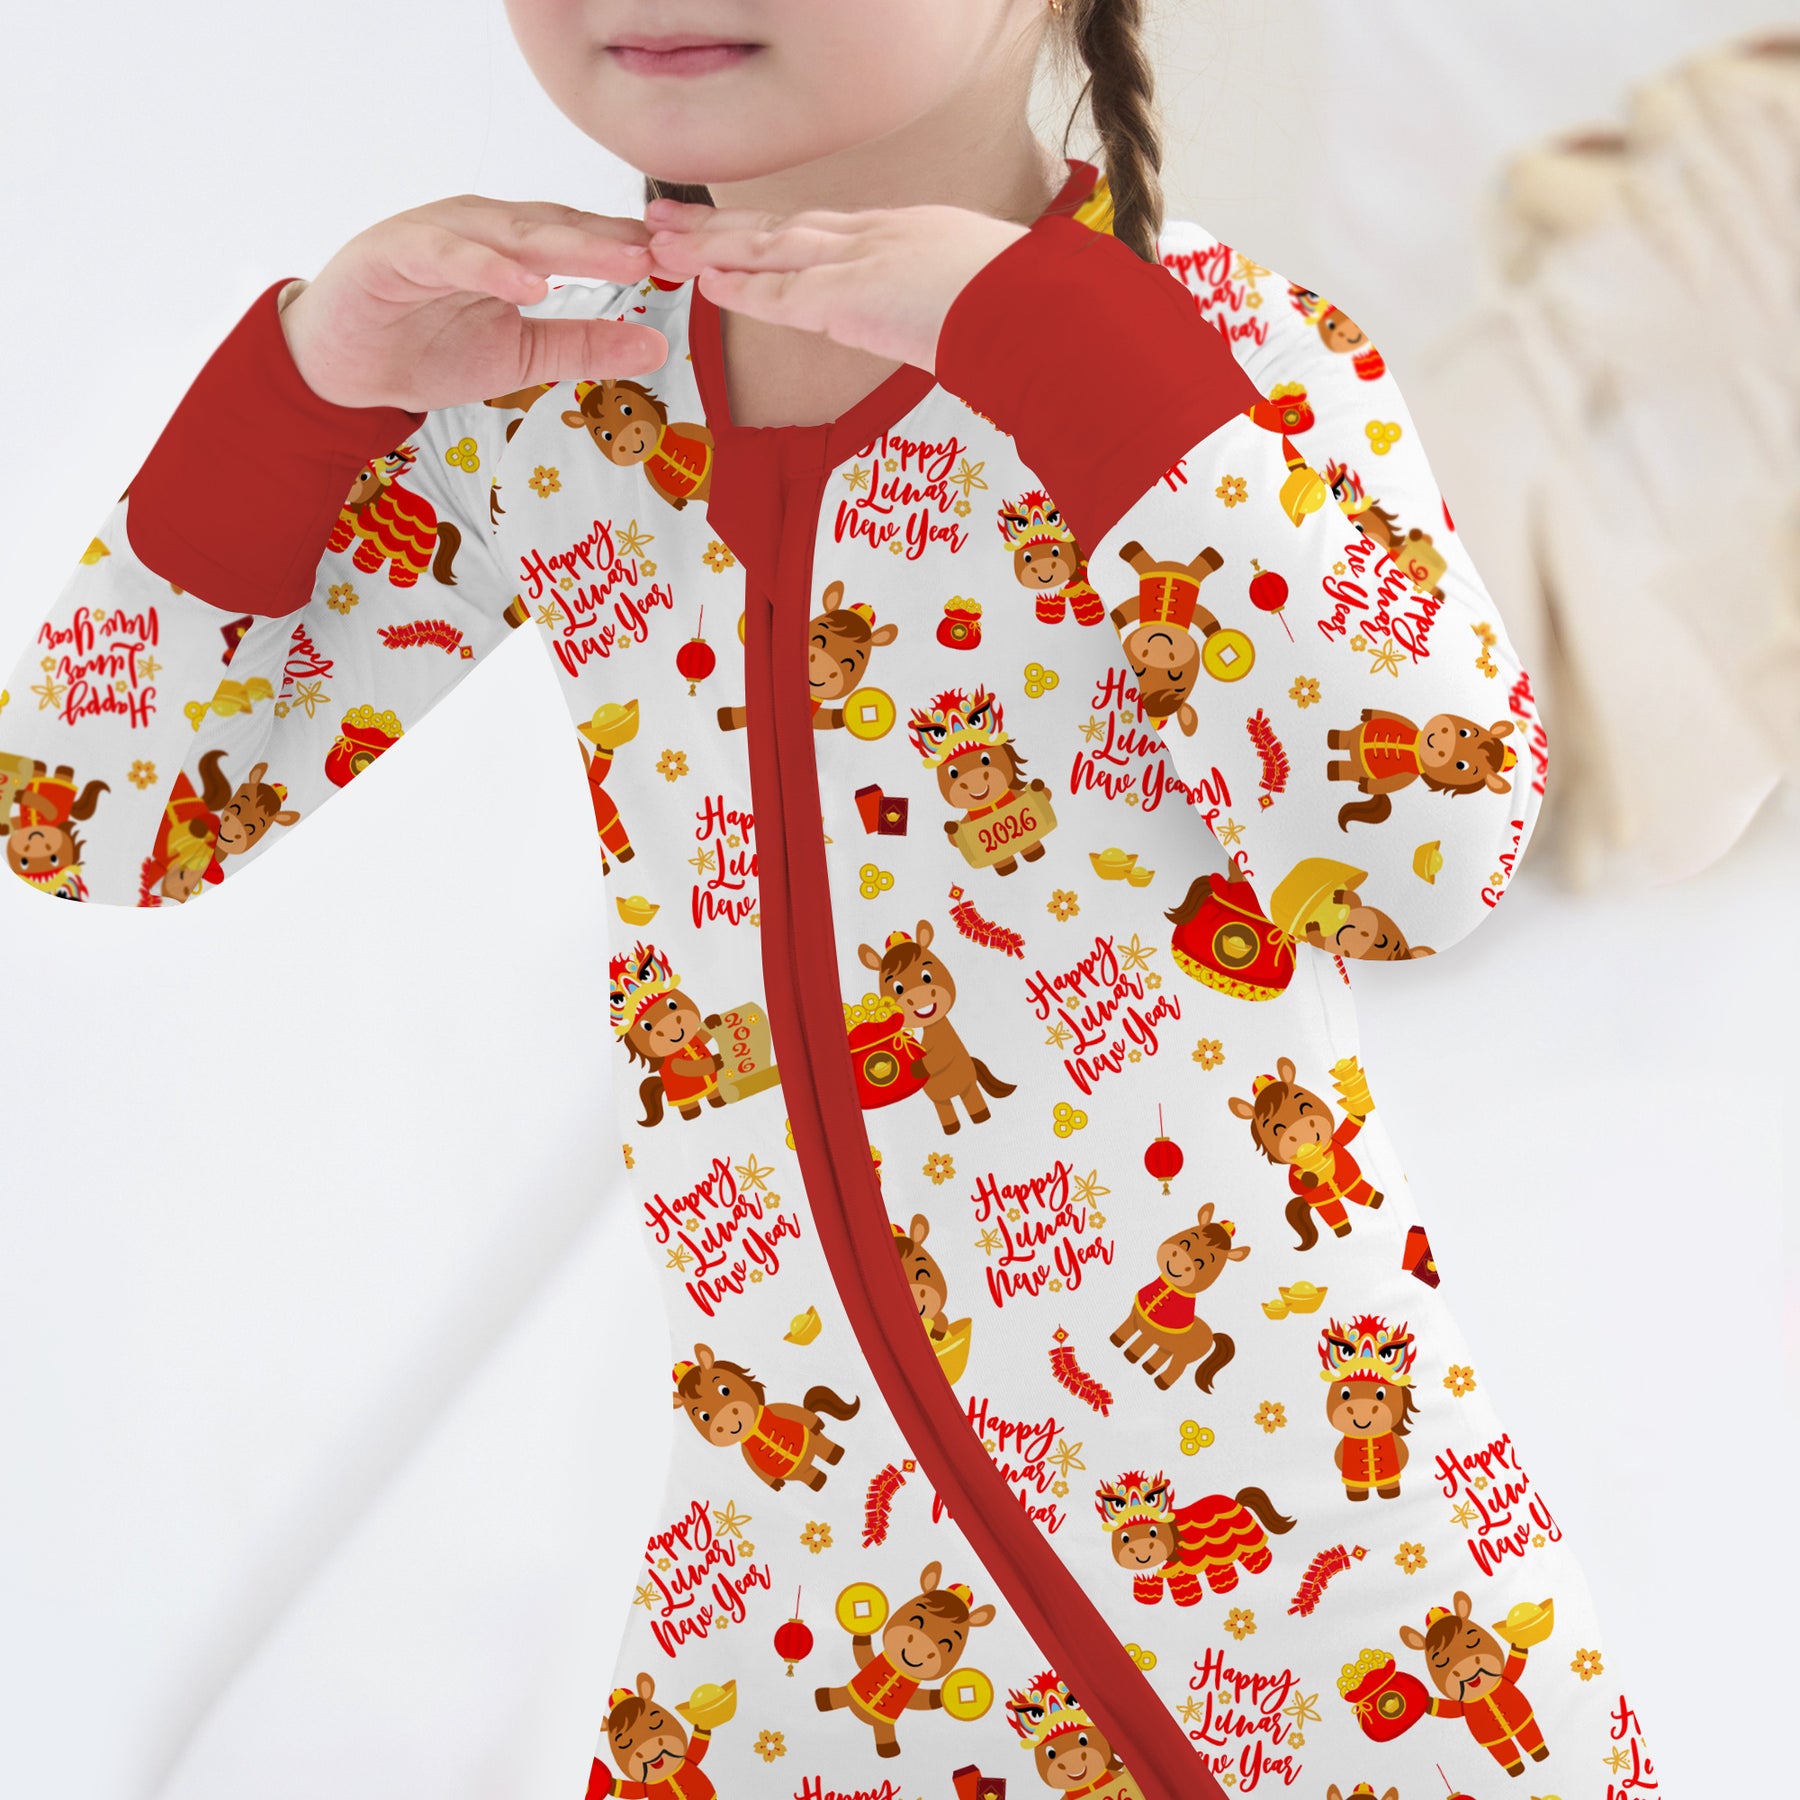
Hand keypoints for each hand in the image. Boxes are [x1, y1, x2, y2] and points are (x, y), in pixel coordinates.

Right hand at [279, 196, 669, 411]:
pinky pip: (451, 255)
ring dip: (567, 245)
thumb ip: (584, 345)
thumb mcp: (523, 356)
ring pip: (511, 233)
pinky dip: (490, 268)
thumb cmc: (430, 350)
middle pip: (557, 227)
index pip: (582, 236)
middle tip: (665, 253)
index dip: (630, 246)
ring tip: (618, 260)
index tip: (685, 262)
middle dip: (613, 238)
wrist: (345, 370)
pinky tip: (528, 285)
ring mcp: (439, 233)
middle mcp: (483, 227)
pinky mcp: (396, 252)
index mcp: (514, 244)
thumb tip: (657, 343)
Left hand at [642, 196, 1030, 371]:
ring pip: (766, 249)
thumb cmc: (1023, 309)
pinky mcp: (849, 296)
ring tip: (661, 245)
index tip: (736, 227)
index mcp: (905, 233)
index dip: (772, 230)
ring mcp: (859, 261)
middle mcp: (874, 235)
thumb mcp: (980, 294)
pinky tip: (702, 284)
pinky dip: (738, 288)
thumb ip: (945, 303)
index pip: (822, 229)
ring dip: (710, 248)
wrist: (1033, 307)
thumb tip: (945, 327)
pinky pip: (779, 293)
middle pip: (781, 226)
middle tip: (668, 220)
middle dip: (721, 225)